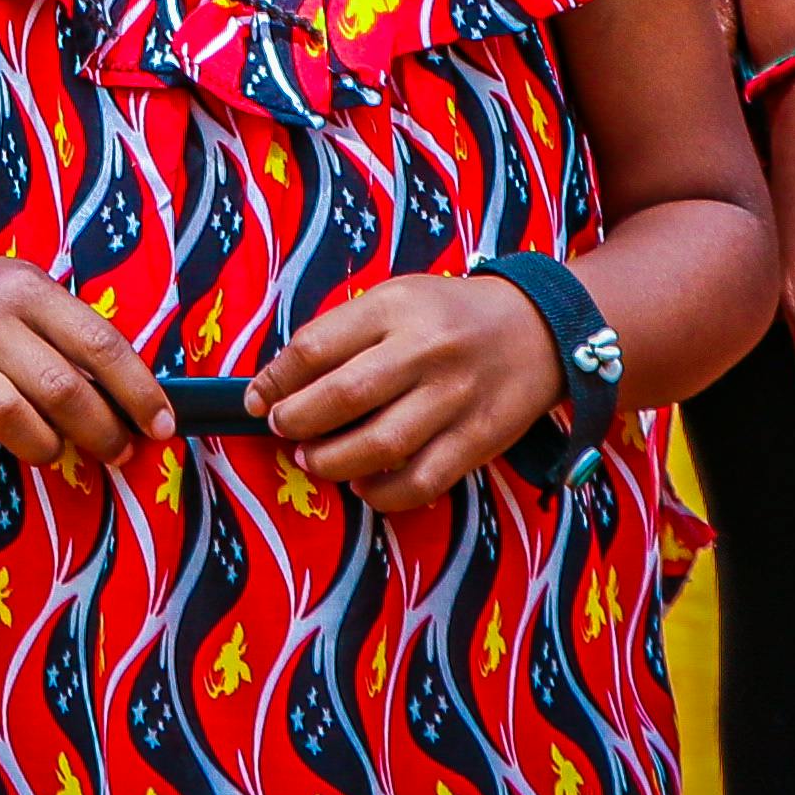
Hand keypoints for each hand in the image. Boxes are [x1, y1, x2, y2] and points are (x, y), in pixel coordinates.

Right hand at [0, 252, 169, 475]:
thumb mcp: (29, 291)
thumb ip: (75, 334)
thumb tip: (136, 397)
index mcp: (25, 288)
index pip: (98, 342)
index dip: (138, 390)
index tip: (163, 425)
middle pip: (60, 388)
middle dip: (102, 431)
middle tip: (118, 451)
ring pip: (9, 416)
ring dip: (46, 447)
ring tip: (57, 451)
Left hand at [258, 273, 557, 513]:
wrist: (536, 330)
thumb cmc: (448, 316)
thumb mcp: (395, 300)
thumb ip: (344, 334)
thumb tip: (282, 384)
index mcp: (396, 308)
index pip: (316, 347)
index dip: (275, 380)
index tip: (257, 399)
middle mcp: (425, 351)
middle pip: (342, 396)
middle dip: (296, 422)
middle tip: (282, 430)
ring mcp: (454, 399)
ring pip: (378, 446)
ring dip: (331, 462)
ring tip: (313, 459)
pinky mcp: (477, 440)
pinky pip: (420, 482)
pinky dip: (381, 493)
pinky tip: (362, 484)